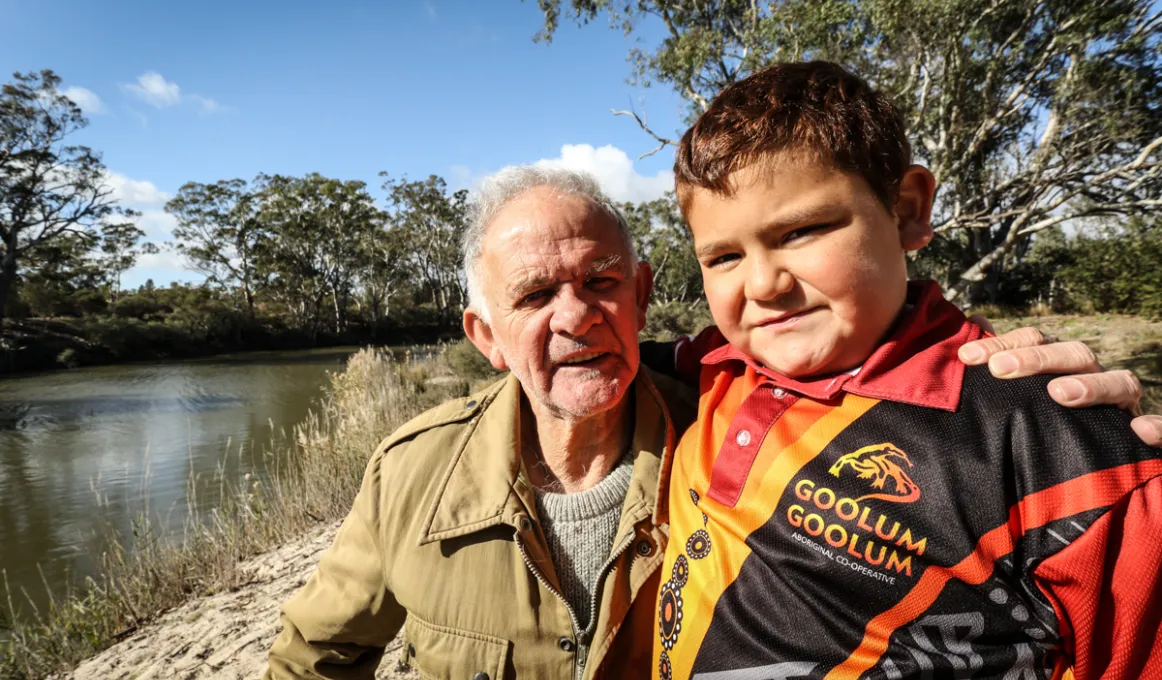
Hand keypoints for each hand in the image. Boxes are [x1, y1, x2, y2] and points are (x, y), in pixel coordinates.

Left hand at [960, 321, 1161, 446]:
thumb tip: (977, 319)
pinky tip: (1139, 431)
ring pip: (1120, 382)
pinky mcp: (1145, 437)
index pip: (1037, 340)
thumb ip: (1003, 358)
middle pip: (1075, 354)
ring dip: (1092, 385)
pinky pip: (1161, 428)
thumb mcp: (1023, 392)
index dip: (1004, 343)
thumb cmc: (1047, 420)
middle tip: (1000, 369)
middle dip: (1037, 359)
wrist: (1090, 466)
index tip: (967, 356)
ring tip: (1058, 394)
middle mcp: (1095, 378)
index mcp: (1063, 366)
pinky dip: (1156, 428)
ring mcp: (1123, 406)